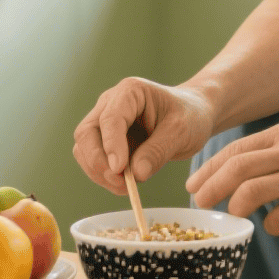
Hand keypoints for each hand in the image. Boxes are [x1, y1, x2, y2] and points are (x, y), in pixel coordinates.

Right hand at [73, 78, 214, 196]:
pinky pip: (93, 161)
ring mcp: (105, 122)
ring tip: (127, 187)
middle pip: (87, 133)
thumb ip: (159, 151)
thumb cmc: (190, 115)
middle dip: (99, 162)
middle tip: (121, 183)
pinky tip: (125, 185)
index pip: (110, 118)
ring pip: (84, 149)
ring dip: (99, 173)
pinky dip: (104, 177)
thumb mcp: (181, 131)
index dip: (111, 144)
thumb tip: (136, 174)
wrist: (194, 115)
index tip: (119, 169)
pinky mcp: (106, 142)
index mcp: (130, 92)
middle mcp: (111, 104)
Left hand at [185, 120, 278, 235]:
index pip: (236, 149)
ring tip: (236, 216)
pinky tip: (276, 225)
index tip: (194, 185)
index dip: (209, 168)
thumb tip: (243, 175)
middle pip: (236, 168)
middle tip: (200, 205)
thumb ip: (278, 151)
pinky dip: (271, 225)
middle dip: (210, 188)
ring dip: (236, 207)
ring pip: (251, 192)